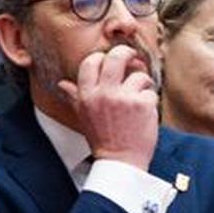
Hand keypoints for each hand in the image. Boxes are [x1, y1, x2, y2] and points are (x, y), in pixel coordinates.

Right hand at [68, 43, 160, 165]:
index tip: (110, 59)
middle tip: (133, 57)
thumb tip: (63, 84)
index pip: (91, 62)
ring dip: (143, 84)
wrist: (119, 160)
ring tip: (140, 97)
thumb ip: (75, 97)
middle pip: (116, 57)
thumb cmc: (103, 138)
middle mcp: (103, 93)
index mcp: (86, 94)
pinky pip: (151, 92)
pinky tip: (145, 113)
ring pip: (139, 75)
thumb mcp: (83, 116)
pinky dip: (151, 101)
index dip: (102, 57)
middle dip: (126, 53)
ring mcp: (123, 97)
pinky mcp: (142, 103)